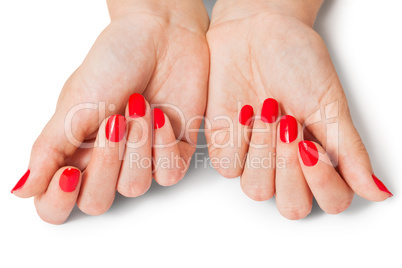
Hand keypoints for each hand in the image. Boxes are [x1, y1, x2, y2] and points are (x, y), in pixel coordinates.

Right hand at [11, 0, 209, 223]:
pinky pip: (169, 174)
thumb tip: (21, 190)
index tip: (69, 173)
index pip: (58, 203)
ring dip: (138, 146)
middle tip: (112, 123)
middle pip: (98, 201)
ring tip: (139, 106)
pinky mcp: (173, 152)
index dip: (60, 200)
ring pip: (136, 188)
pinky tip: (160, 116)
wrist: (161, 36)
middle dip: (106, 163)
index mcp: (75, 150)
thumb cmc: (115, 61)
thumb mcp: (75, 103)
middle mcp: (107, 160)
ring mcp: (141, 158)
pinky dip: (165, 146)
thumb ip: (50, 148)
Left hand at [205, 0, 391, 218]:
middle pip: (291, 205)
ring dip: (263, 153)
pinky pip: (228, 167)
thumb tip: (376, 190)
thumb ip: (348, 150)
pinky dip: (238, 140)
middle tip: (290, 126)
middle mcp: (286, 164)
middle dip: (290, 168)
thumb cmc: (295, 61)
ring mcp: (254, 158)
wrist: (256, 32)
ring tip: (268, 112)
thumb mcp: (328, 104)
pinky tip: (244, 111)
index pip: (330, 200)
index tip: (313, 146)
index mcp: (318, 157)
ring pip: (256, 191)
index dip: (323, 182)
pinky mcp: (225, 146)